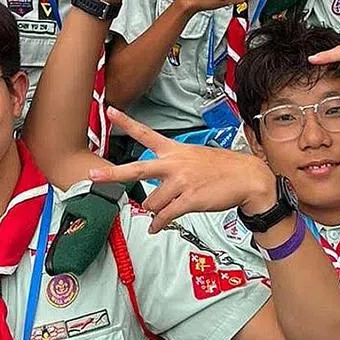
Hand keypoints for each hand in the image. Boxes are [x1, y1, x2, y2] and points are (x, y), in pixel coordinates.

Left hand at [89, 108, 277, 231]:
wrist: (247, 178)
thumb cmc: (222, 168)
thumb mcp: (195, 157)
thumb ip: (173, 167)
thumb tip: (157, 189)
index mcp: (175, 150)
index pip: (146, 133)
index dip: (126, 122)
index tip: (110, 111)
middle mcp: (174, 164)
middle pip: (137, 169)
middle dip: (112, 173)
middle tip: (92, 175)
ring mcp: (181, 182)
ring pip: (152, 202)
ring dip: (155, 210)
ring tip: (165, 209)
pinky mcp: (189, 199)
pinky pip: (165, 216)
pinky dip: (159, 224)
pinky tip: (157, 228)